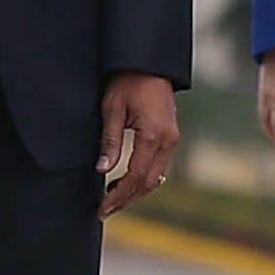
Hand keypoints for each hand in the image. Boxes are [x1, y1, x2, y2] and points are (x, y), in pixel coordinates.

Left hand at [97, 71, 179, 216]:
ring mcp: (172, 139)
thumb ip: (109, 142)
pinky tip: (125, 181)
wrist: (149, 63)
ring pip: (155, 177)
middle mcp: (168, 141)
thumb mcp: (112, 109)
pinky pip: (159, 166)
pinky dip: (143, 179)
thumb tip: (102, 170)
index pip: (135, 177)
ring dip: (135, 191)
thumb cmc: (128, 81)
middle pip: (148, 183)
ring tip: (112, 199)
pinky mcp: (170, 136)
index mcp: (153, 135)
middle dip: (126, 199)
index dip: (118, 196)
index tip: (102, 208)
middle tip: (105, 210)